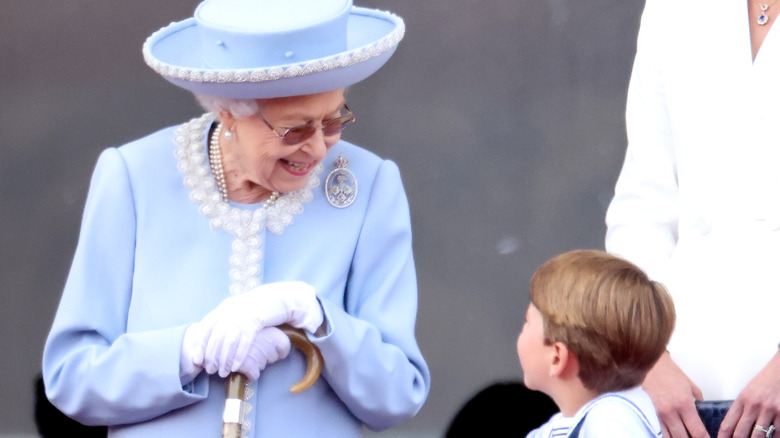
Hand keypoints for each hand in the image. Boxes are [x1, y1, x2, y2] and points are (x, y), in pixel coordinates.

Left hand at [187, 281, 321, 378]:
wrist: (275, 297)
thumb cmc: (254, 308)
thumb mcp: (235, 309)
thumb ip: (222, 320)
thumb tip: (208, 339)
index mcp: (223, 308)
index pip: (205, 328)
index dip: (200, 345)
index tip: (197, 359)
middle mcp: (230, 311)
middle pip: (216, 338)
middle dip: (212, 356)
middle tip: (210, 370)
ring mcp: (243, 316)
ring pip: (229, 342)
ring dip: (224, 360)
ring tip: (223, 372)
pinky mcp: (256, 321)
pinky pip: (245, 341)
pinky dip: (239, 355)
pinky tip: (236, 366)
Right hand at [643, 351, 707, 437]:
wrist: (650, 363)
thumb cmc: (670, 372)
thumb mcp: (690, 386)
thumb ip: (697, 402)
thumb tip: (701, 414)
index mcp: (685, 404)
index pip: (698, 432)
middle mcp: (671, 412)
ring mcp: (658, 414)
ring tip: (685, 436)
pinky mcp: (649, 413)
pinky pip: (659, 432)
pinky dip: (667, 436)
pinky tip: (673, 435)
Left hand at [717, 351, 779, 437]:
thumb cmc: (765, 381)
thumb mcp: (748, 392)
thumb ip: (741, 408)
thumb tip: (734, 425)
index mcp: (741, 400)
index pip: (727, 424)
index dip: (722, 437)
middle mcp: (753, 406)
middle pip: (740, 433)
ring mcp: (769, 410)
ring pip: (758, 436)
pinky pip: (776, 433)